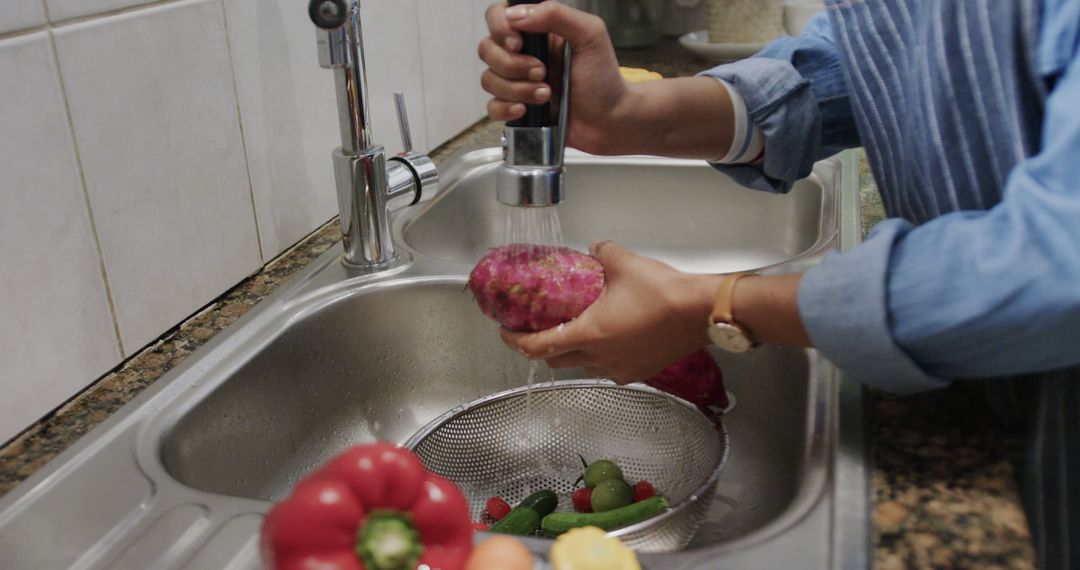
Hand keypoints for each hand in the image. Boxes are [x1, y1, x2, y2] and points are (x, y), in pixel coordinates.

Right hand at [479, 1, 627, 153]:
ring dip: (517, 89)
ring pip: (488, 79)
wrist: (610, 120)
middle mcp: (523, 54)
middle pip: (487, 49)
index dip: (500, 28)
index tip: (518, 43)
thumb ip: (556, 14)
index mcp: (538, 31)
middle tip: (543, 73)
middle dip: (513, 65)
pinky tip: (527, 109)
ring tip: (546, 94)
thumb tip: (517, 14)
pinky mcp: (517, 108)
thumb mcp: (590, 35)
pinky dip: (506, 108)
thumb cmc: (604, 78)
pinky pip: (492, 106)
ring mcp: (518, 82)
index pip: (499, 16)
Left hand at [500, 242, 720, 382]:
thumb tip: (593, 246)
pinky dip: (600, 356)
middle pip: (557, 361)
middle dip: (542, 348)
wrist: (701, 313)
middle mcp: (600, 358)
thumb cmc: (662, 291)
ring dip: (573, 353)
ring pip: (584, 366)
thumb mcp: (623, 262)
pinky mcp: (640, 372)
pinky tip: (609, 339)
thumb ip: (601, 252)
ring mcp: (621, 369)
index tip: (507, 332)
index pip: (539, 347)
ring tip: (575, 331)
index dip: (516, 341)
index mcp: (589, 335)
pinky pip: (610, 368)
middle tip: (536, 330)